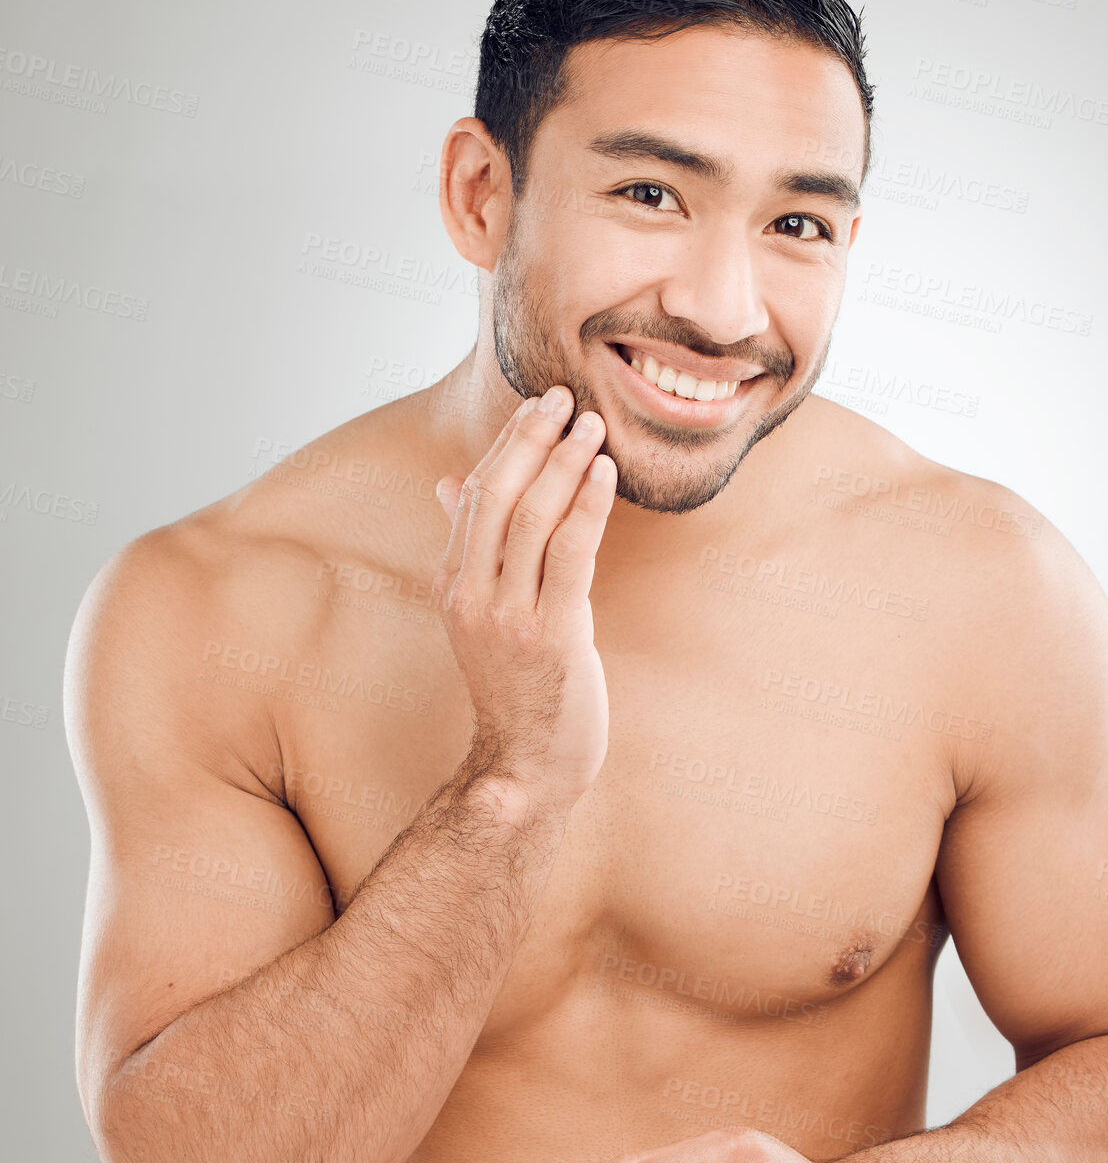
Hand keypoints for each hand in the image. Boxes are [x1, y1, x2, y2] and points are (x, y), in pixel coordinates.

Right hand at [432, 386, 615, 808]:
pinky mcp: (552, 634)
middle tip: (564, 397)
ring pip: (532, 518)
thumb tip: (448, 484)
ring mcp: (508, 616)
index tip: (537, 405)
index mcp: (453, 584)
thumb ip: (468, 549)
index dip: (506, 444)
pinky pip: (569, 555)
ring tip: (592, 424)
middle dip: (531, 438)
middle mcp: (472, 594)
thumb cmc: (516, 687)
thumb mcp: (480, 614)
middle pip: (497, 495)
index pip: (475, 494)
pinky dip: (587, 505)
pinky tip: (604, 472)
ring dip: (564, 462)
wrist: (526, 764)